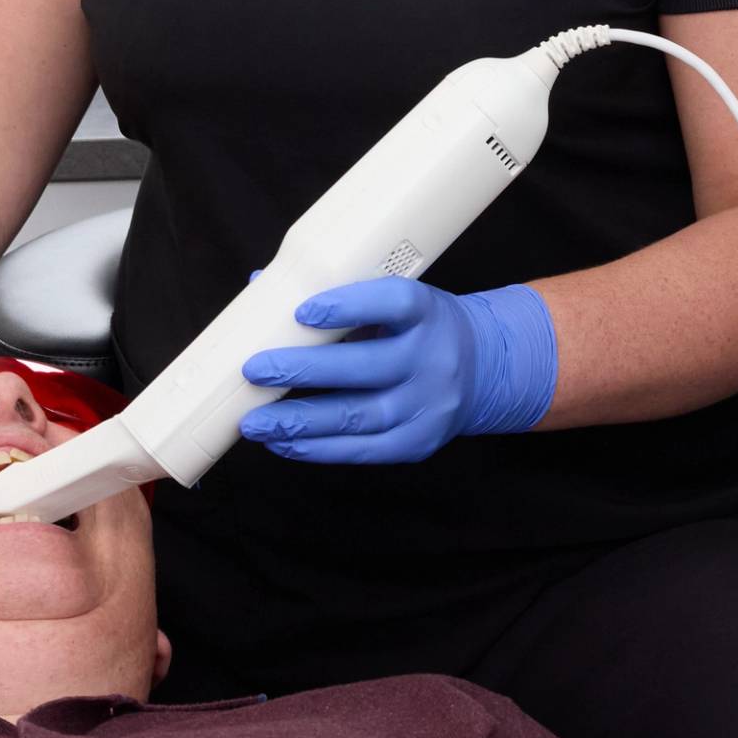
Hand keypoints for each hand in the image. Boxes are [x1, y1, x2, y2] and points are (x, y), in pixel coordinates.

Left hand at [238, 279, 558, 465]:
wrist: (483, 370)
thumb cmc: (418, 329)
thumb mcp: (396, 302)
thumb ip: (336, 297)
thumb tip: (259, 287)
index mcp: (427, 312)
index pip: (393, 303)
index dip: (348, 306)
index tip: (301, 312)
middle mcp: (432, 359)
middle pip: (365, 367)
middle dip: (303, 370)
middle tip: (254, 371)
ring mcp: (427, 405)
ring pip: (358, 416)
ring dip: (299, 421)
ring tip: (254, 422)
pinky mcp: (418, 442)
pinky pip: (362, 450)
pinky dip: (317, 449)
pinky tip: (283, 443)